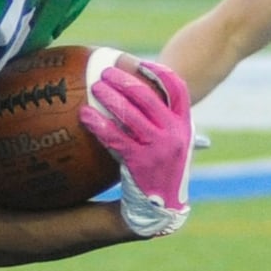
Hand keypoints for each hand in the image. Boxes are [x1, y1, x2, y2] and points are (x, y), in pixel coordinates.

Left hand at [80, 59, 192, 236]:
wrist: (162, 208)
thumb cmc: (161, 170)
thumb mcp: (172, 144)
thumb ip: (161, 121)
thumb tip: (133, 93)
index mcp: (185, 125)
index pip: (177, 89)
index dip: (160, 72)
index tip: (141, 63)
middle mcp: (174, 133)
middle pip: (148, 96)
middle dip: (125, 80)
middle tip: (106, 72)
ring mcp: (159, 147)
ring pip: (130, 113)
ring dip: (110, 96)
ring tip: (95, 86)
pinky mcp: (140, 161)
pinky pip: (115, 136)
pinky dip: (98, 123)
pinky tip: (85, 115)